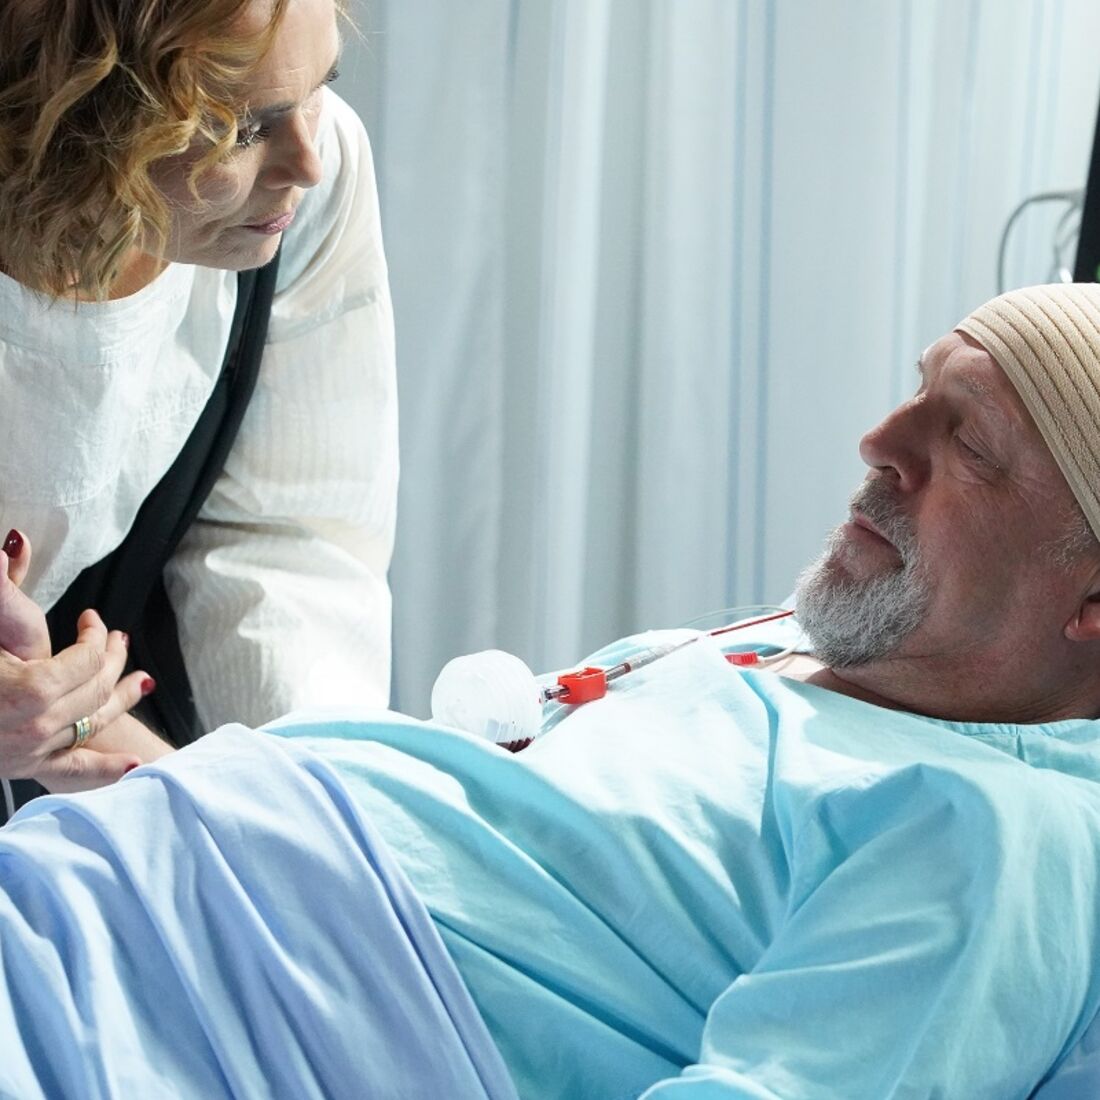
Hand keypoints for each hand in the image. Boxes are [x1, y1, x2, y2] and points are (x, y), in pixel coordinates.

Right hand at [0, 531, 154, 787]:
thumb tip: (14, 542)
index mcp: (31, 689)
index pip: (86, 658)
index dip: (95, 635)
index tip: (92, 619)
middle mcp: (40, 724)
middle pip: (97, 687)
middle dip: (112, 659)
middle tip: (119, 640)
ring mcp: (33, 750)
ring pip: (95, 722)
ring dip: (123, 698)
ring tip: (143, 681)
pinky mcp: (23, 768)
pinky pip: (75, 772)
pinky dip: (107, 769)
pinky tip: (134, 763)